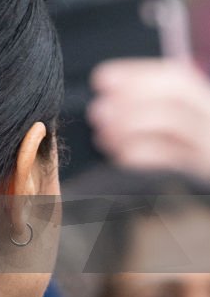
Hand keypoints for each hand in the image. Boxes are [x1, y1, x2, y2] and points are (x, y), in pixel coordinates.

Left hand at [87, 58, 209, 180]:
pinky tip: (123, 158)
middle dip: (131, 97)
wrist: (201, 221)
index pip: (178, 78)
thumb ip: (150, 117)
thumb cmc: (181, 170)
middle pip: (178, 95)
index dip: (136, 75)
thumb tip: (106, 107)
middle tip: (97, 111)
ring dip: (132, 123)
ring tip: (103, 136)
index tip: (100, 80)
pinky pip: (177, 161)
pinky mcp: (207, 179)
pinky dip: (146, 155)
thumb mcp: (176, 140)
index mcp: (208, 109)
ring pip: (177, 123)